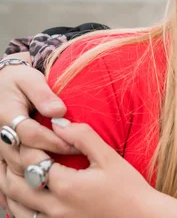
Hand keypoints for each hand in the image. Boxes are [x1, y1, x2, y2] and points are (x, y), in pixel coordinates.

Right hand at [0, 53, 75, 213]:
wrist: (0, 85)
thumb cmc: (19, 81)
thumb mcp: (30, 79)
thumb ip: (43, 94)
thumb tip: (58, 111)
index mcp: (7, 115)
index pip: (30, 134)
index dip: (53, 141)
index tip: (74, 145)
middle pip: (21, 156)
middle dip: (47, 162)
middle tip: (70, 168)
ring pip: (13, 169)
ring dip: (35, 176)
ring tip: (59, 181)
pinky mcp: (1, 155)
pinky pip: (5, 176)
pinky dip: (19, 186)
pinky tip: (37, 194)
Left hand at [0, 119, 167, 217]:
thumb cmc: (128, 188)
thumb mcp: (109, 157)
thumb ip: (83, 137)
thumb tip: (58, 123)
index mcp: (66, 185)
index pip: (31, 159)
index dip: (27, 142)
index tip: (31, 131)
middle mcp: (54, 207)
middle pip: (14, 182)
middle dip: (11, 161)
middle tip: (15, 146)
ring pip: (14, 203)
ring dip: (10, 182)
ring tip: (13, 165)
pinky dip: (17, 203)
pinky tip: (22, 190)